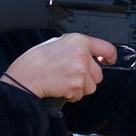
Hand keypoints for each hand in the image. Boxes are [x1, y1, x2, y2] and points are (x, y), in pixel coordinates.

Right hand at [2, 34, 116, 101]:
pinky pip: (80, 95)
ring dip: (80, 88)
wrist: (25, 76)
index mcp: (79, 41)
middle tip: (69, 75)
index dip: (110, 57)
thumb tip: (90, 54)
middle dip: (87, 78)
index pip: (106, 48)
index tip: (109, 61)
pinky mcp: (76, 85)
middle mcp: (82, 54)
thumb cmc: (36, 61)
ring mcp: (80, 70)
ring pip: (91, 86)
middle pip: (98, 73)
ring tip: (63, 81)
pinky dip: (71, 95)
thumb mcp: (58, 44)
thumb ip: (77, 48)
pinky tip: (59, 87)